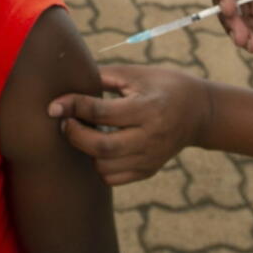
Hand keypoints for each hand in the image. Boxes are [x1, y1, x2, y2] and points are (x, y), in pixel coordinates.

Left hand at [49, 66, 210, 185]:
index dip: (72, 107)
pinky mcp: (148, 171)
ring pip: (103, 167)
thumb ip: (102, 77)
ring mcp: (150, 159)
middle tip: (65, 121)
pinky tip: (99, 147)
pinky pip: (112, 178)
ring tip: (84, 132)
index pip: (101, 112)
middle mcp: (151, 138)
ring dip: (85, 151)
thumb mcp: (136, 74)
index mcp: (148, 108)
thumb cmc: (163, 86)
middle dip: (74, 134)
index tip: (53, 105)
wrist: (199, 112)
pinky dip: (98, 164)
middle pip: (100, 147)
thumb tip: (65, 82)